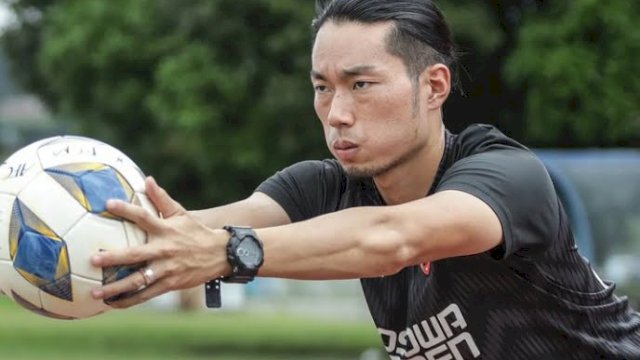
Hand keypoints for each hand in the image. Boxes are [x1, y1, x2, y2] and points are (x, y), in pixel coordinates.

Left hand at [90, 177, 230, 307]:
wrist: (220, 254)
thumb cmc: (196, 232)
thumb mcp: (181, 213)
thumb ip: (162, 198)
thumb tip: (147, 179)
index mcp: (165, 230)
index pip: (143, 217)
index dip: (126, 209)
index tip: (108, 204)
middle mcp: (164, 250)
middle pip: (135, 254)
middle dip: (114, 258)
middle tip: (93, 259)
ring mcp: (167, 269)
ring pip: (138, 280)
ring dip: (116, 287)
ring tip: (96, 293)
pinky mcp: (170, 284)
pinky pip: (146, 294)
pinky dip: (129, 300)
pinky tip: (113, 303)